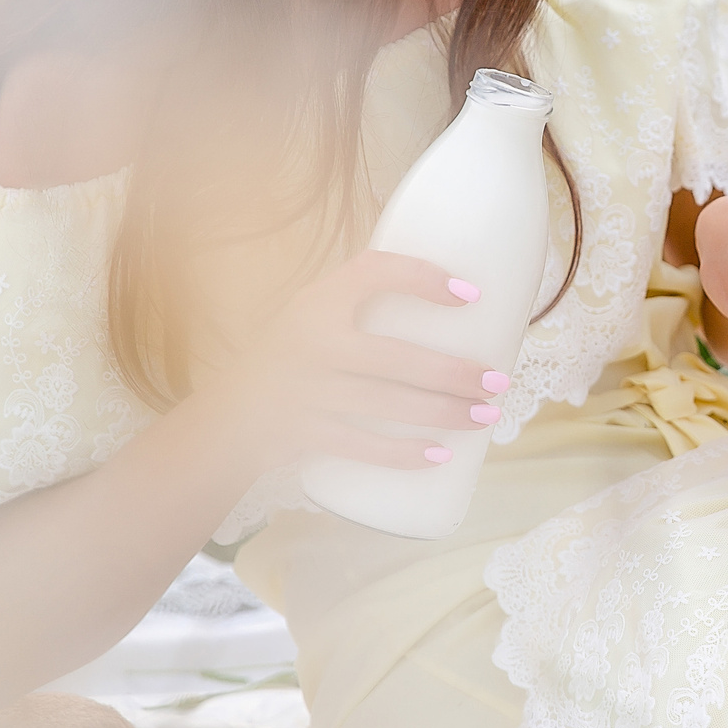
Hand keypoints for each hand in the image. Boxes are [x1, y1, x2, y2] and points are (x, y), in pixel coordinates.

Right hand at [195, 251, 505, 473]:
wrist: (229, 414)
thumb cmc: (290, 355)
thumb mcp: (312, 311)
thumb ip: (361, 298)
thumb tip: (448, 285)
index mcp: (318, 301)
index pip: (375, 271)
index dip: (424, 278)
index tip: (470, 294)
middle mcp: (314, 342)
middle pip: (400, 358)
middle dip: (457, 374)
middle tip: (498, 381)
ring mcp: (308, 392)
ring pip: (391, 405)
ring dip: (445, 413)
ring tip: (485, 416)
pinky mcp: (305, 434)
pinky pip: (364, 447)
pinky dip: (404, 454)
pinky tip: (440, 456)